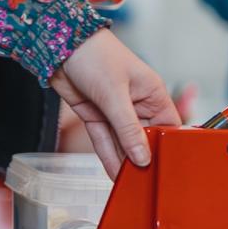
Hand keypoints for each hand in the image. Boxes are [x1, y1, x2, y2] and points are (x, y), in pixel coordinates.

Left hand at [48, 29, 180, 174]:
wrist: (59, 44)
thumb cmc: (95, 55)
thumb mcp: (115, 94)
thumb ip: (128, 129)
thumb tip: (143, 157)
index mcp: (152, 92)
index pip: (168, 125)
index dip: (167, 145)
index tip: (165, 166)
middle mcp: (137, 103)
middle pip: (145, 137)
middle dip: (144, 157)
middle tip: (145, 182)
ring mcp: (115, 110)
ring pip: (123, 142)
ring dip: (125, 160)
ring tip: (130, 183)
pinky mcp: (96, 115)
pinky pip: (105, 140)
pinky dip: (108, 156)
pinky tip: (114, 172)